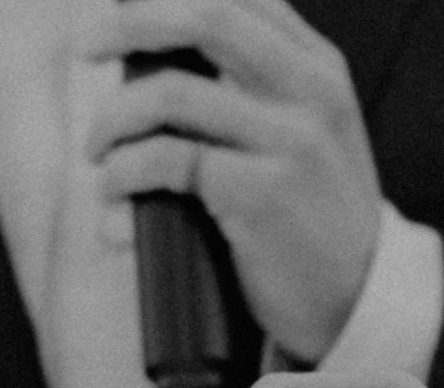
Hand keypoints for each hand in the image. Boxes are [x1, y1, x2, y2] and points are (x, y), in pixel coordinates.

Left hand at [88, 0, 386, 361]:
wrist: (359, 301)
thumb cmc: (312, 217)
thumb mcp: (308, 132)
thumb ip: (258, 86)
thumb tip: (156, 50)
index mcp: (318, 67)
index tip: (119, 7)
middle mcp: (311, 91)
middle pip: (207, 17)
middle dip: (130, 23)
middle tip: (84, 45)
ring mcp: (291, 141)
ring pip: (171, 94)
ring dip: (112, 119)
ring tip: (97, 150)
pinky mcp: (262, 194)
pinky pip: (166, 161)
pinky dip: (123, 173)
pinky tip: (113, 193)